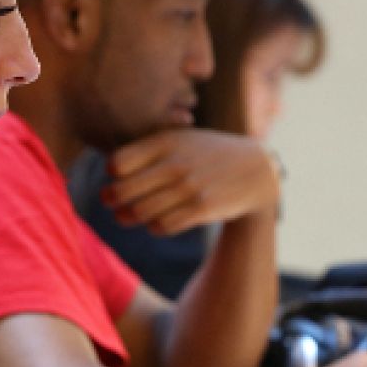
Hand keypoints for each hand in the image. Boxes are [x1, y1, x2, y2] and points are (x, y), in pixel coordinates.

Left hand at [102, 129, 278, 235]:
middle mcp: (175, 164)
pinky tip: (157, 222)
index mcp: (165, 142)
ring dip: (130, 217)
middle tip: (112, 203)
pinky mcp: (202, 209)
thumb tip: (109, 168)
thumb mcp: (181, 139)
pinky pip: (163, 226)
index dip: (112, 174)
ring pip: (140, 212)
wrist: (256, 170)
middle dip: (111, 200)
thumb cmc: (208, 154)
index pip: (117, 163)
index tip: (118, 177)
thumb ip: (147, 149)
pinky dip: (155, 227)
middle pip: (122, 191)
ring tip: (130, 215)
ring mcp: (189, 187)